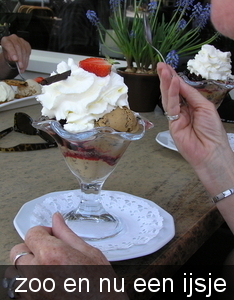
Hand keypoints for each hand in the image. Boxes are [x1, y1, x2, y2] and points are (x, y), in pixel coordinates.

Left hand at [1, 34, 30, 72]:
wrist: (12, 54)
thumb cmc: (8, 54)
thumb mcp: (6, 57)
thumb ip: (9, 57)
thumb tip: (13, 59)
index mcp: (6, 40)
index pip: (9, 44)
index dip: (12, 52)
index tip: (15, 59)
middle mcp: (13, 38)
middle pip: (18, 47)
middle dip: (20, 58)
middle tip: (20, 66)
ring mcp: (21, 41)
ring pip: (24, 50)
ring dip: (24, 61)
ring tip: (22, 67)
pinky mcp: (27, 44)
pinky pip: (28, 52)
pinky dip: (27, 60)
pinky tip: (25, 65)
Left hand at [5, 213, 127, 298]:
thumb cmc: (101, 287)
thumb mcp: (89, 253)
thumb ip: (67, 234)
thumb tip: (57, 220)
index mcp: (51, 256)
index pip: (31, 233)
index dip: (44, 232)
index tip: (52, 235)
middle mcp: (36, 274)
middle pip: (19, 251)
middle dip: (33, 247)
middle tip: (51, 251)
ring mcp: (32, 291)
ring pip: (20, 269)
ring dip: (31, 265)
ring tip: (52, 268)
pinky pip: (24, 286)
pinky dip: (34, 280)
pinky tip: (52, 280)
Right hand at [157, 62, 233, 194]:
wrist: (211, 151)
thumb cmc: (212, 130)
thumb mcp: (205, 107)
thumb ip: (191, 95)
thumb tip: (178, 82)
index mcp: (192, 105)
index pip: (181, 90)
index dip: (175, 79)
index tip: (167, 67)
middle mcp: (183, 110)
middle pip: (172, 92)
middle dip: (166, 78)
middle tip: (160, 65)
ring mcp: (175, 118)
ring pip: (169, 98)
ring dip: (166, 83)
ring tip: (162, 70)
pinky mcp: (171, 124)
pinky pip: (171, 107)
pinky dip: (172, 94)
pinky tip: (172, 83)